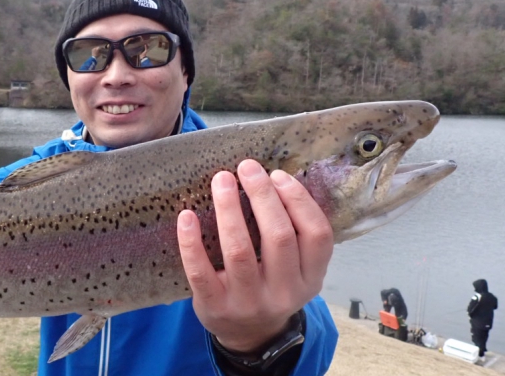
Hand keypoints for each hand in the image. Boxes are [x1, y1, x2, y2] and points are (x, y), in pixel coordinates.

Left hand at [177, 159, 333, 352]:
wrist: (248, 336)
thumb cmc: (271, 287)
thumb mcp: (296, 270)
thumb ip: (295, 235)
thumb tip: (274, 179)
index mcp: (310, 278)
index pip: (317, 235)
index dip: (299, 200)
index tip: (278, 175)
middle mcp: (284, 293)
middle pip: (279, 237)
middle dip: (263, 196)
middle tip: (247, 167)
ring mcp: (248, 302)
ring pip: (239, 250)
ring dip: (229, 209)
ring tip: (222, 180)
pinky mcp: (215, 306)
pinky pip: (200, 270)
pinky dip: (191, 241)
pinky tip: (187, 215)